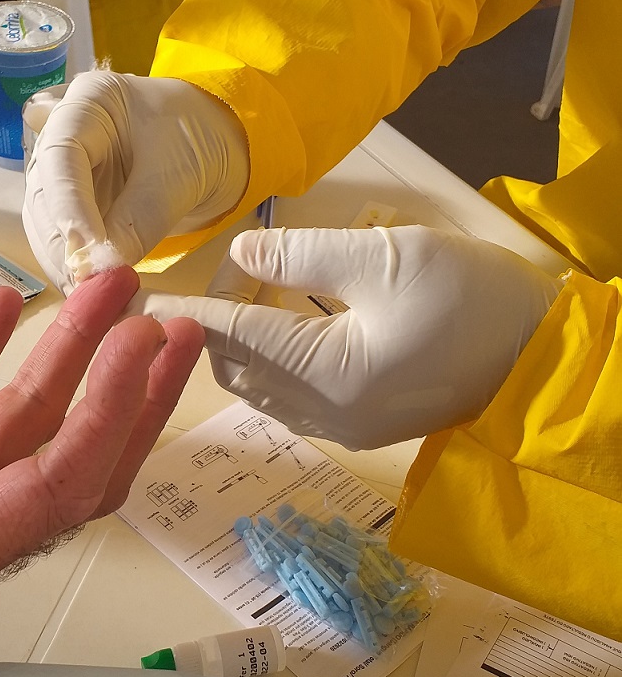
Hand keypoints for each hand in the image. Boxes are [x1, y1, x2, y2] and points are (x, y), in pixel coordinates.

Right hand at [22, 71, 248, 292]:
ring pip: (44, 217)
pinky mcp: (72, 199)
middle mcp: (62, 129)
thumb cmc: (201, 140)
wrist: (218, 146)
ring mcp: (63, 167)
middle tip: (84, 285)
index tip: (85, 251)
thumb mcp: (178, 177)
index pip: (61, 154)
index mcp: (89, 101)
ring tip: (85, 294)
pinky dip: (71, 262)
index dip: (68, 206)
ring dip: (60, 258)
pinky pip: (61, 232)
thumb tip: (99, 268)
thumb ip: (137, 221)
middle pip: (44, 189)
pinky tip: (85, 289)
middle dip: (61, 241)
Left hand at [137, 226, 562, 449]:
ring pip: (258, 384)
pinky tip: (286, 320)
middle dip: (217, 318)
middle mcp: (324, 414)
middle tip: (242, 267)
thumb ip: (303, 253)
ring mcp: (340, 427)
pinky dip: (270, 357)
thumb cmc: (469, 295)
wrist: (539, 351)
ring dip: (243, 338)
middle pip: (235, 367)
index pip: (231, 336)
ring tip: (262, 286)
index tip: (137, 296)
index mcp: (328, 376)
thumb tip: (242, 249)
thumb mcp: (385, 256)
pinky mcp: (356, 424)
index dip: (183, 309)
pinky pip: (287, 394)